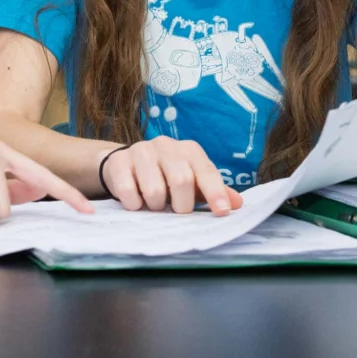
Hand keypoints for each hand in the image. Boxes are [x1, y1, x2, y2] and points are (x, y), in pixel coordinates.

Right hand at [102, 135, 243, 215]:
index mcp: (189, 150)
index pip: (206, 171)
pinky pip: (129, 192)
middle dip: (181, 205)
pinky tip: (136, 202)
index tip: (222, 212)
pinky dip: (135, 204)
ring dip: (156, 207)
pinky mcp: (119, 162)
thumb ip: (213, 192)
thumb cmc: (164, 175)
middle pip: (181, 180)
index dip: (215, 192)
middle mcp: (166, 146)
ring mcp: (141, 151)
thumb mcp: (191, 181)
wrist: (124, 163)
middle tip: (176, 212)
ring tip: (154, 205)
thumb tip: (237, 204)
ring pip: (154, 190)